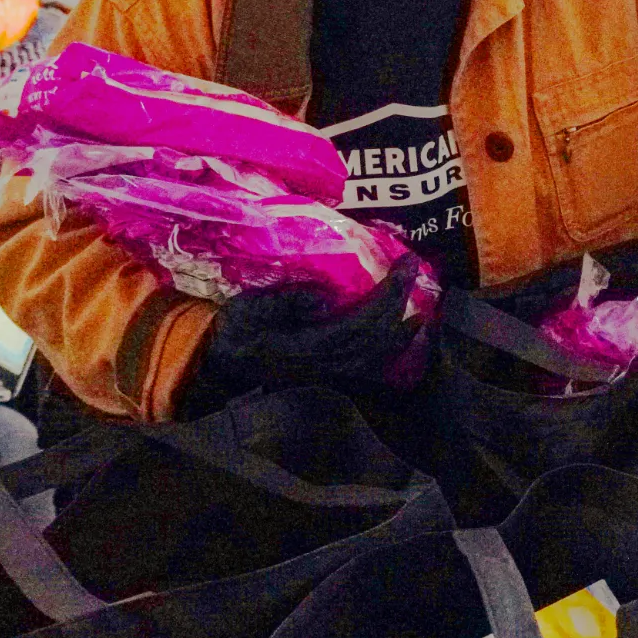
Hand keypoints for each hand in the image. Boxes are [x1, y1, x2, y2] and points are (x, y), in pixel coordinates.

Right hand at [200, 259, 433, 396]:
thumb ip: (287, 302)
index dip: (390, 292)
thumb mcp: (253, 309)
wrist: (216, 362)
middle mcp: (327, 363)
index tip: (406, 262)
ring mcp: (328, 373)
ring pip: (377, 357)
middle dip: (401, 303)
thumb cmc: (233, 329)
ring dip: (402, 332)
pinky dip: (388, 353)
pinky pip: (368, 368)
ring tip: (421, 309)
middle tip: (414, 271)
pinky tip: (400, 341)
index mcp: (312, 345)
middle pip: (377, 338)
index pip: (364, 320)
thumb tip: (324, 296)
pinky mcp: (325, 375)